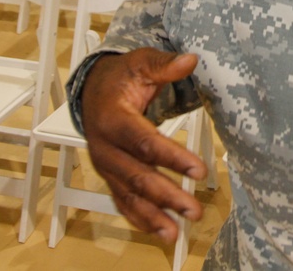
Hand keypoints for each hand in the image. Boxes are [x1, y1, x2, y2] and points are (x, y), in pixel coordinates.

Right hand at [81, 48, 206, 242]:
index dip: (172, 158)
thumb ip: (164, 65)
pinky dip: (140, 218)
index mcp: (112, 119)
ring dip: (153, 216)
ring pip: (129, 195)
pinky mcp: (110, 176)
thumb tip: (189, 60)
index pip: (145, 143)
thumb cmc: (120, 77)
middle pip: (138, 176)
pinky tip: (160, 230)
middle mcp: (105, 147)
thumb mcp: (140, 63)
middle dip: (167, 195)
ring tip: (176, 232)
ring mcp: (106, 165)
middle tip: (194, 209)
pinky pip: (123, 201)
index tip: (199, 170)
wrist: (93, 89)